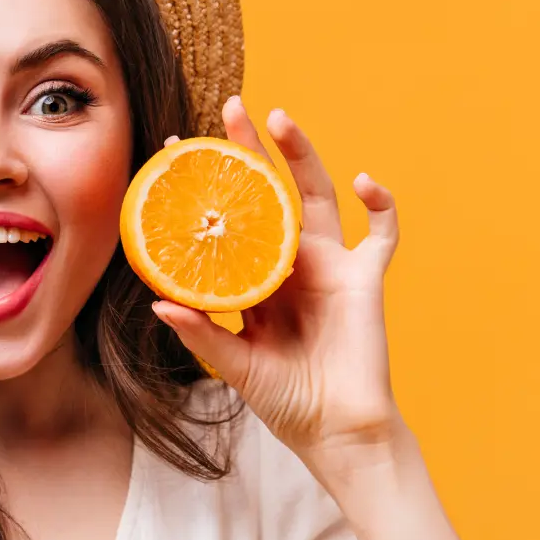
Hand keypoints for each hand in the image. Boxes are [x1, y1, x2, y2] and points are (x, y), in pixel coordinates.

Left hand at [154, 97, 402, 490]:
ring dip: (303, 154)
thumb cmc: (286, 402)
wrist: (337, 431)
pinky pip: (381, 231)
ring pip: (318, 194)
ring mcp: (329, 264)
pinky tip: (365, 181)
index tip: (172, 155)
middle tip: (230, 108)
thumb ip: (201, 333)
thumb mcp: (234, 365)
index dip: (204, 188)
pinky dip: (381, 203)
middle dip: (251, 150)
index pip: (225, 219)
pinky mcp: (365, 277)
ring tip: (279, 118)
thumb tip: (158, 302)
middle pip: (269, 191)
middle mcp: (290, 262)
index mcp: (254, 279)